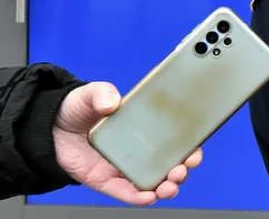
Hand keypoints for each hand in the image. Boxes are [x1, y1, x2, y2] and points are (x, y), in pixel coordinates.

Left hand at [53, 82, 203, 205]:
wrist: (49, 128)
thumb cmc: (77, 109)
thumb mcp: (90, 94)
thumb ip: (102, 93)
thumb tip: (113, 102)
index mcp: (144, 126)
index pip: (175, 137)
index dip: (190, 145)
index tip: (196, 148)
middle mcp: (139, 149)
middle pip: (169, 163)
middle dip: (182, 169)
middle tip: (184, 168)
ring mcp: (124, 166)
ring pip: (153, 182)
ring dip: (166, 187)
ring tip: (169, 186)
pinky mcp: (106, 180)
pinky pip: (126, 192)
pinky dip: (138, 197)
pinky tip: (148, 197)